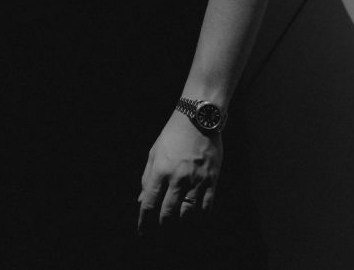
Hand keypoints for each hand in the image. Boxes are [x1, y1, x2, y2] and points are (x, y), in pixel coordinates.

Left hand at [137, 110, 222, 235]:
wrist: (198, 119)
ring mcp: (196, 180)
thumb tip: (141, 200)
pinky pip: (206, 207)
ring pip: (187, 214)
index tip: (142, 232)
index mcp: (160, 170)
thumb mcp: (154, 152)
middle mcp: (177, 178)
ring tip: (177, 229)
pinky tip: (195, 220)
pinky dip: (200, 217)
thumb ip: (147, 177)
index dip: (144, 221)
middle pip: (168, 213)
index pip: (149, 203)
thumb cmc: (173, 134)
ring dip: (181, 224)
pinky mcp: (211, 180)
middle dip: (162, 227)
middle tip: (160, 234)